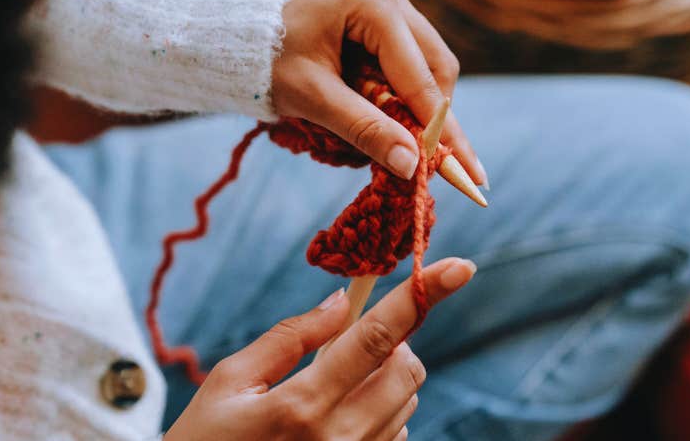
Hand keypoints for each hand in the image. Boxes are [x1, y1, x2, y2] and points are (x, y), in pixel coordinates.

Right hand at [163, 258, 476, 440]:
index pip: (375, 338)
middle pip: (407, 369)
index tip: (460, 266)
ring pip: (407, 401)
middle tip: (351, 342)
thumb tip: (341, 301)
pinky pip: (397, 435)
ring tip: (334, 386)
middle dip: (393, 342)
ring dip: (386, 378)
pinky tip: (338, 419)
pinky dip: (382, 413)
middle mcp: (338, 440)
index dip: (420, 297)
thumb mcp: (229, 382)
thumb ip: (289, 337)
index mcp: (300, 406)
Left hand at [274, 0, 485, 183]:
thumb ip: (363, 129)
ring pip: (426, 60)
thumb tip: (412, 166)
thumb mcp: (311, 97)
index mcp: (372, 0)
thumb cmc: (262, 57)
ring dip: (416, 103)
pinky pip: (405, 53)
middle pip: (435, 65)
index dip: (444, 130)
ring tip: (400, 138)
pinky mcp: (376, 5)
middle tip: (437, 164)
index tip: (468, 172)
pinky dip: (399, 87)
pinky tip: (385, 111)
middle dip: (434, 117)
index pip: (421, 77)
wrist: (228, 24)